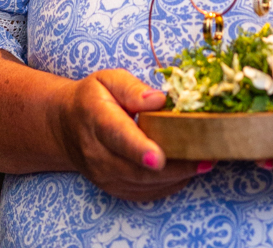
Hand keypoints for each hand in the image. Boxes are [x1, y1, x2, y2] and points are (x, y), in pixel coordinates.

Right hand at [51, 68, 200, 198]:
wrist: (66, 126)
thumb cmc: (92, 98)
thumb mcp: (108, 79)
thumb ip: (132, 88)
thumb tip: (159, 100)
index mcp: (97, 120)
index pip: (119, 137)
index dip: (139, 149)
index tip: (159, 157)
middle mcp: (98, 154)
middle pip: (137, 169)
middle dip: (174, 166)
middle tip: (207, 157)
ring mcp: (104, 175)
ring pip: (144, 184)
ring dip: (177, 176)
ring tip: (206, 161)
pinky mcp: (114, 187)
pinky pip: (144, 192)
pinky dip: (169, 184)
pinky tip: (188, 170)